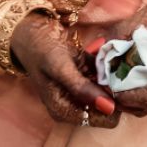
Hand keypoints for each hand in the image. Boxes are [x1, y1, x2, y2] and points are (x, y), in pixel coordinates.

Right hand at [10, 11, 120, 127]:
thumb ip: (81, 88)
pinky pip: (101, 73)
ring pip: (107, 86)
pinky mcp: (81, 75)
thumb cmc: (40, 48)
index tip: (117, 79)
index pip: (104, 118)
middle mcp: (73, 103)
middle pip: (108, 102)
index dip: (115, 101)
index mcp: (65, 110)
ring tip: (99, 53)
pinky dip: (102, 62)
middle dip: (112, 83)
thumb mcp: (59, 67)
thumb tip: (109, 108)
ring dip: (108, 70)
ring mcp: (78, 89)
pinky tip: (95, 49)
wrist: (29, 27)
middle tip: (108, 62)